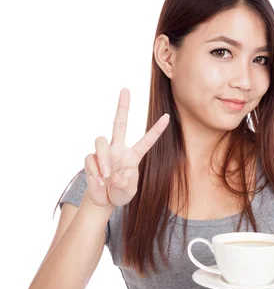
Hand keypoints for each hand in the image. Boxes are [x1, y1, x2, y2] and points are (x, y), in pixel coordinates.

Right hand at [84, 88, 169, 208]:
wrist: (102, 200)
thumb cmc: (119, 193)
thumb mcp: (128, 192)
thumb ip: (126, 184)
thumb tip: (117, 175)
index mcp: (132, 156)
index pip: (146, 140)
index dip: (156, 130)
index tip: (167, 117)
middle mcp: (118, 150)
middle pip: (119, 123)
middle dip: (122, 106)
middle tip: (126, 89)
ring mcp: (104, 153)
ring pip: (101, 141)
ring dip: (103, 159)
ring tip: (107, 176)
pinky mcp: (91, 159)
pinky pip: (91, 158)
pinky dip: (95, 171)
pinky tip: (100, 181)